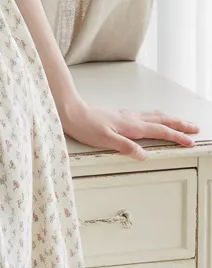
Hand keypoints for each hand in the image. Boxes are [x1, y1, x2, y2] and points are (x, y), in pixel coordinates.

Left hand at [58, 94, 200, 160]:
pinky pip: (147, 114)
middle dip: (181, 124)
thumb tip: (144, 155)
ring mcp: (128, 115)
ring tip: (182, 122)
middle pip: (163, 120)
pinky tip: (156, 118)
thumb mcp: (105, 140)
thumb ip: (125, 147)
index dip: (177, 136)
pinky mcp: (122, 115)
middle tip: (195, 128)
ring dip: (171, 119)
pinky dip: (159, 117)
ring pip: (156, 115)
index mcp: (132, 126)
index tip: (190, 141)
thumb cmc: (86, 126)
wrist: (72, 112)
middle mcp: (132, 118)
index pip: (160, 131)